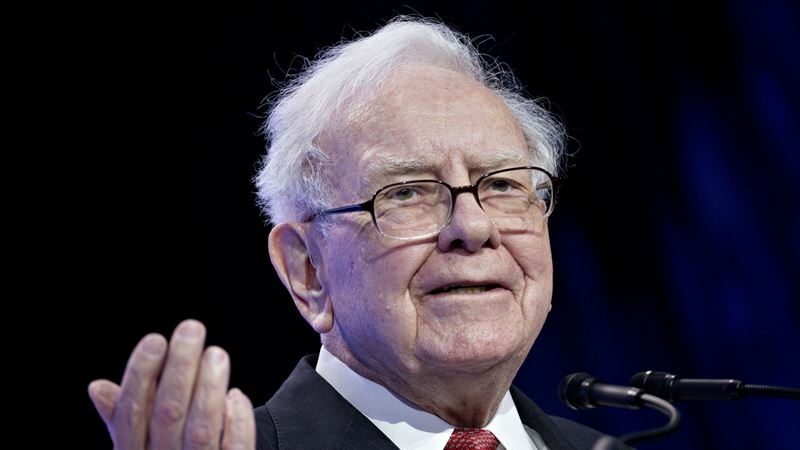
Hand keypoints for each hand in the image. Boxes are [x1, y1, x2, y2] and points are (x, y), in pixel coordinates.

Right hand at [88, 319, 255, 448]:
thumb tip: (97, 387)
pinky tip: (236, 396)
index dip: (140, 376)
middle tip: (192, 328)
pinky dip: (237, 421)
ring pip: (201, 430)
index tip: (156, 340)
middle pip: (169, 415)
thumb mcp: (138, 449)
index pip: (130, 415)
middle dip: (180, 368)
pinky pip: (235, 448)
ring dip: (209, 387)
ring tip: (217, 353)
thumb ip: (122, 420)